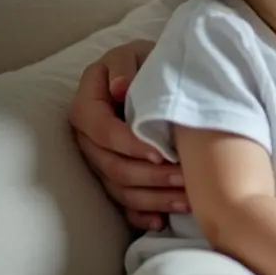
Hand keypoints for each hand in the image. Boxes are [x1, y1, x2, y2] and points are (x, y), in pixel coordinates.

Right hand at [68, 39, 186, 229]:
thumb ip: (124, 66)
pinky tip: (163, 221)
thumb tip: (119, 88)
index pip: (101, 130)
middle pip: (112, 166)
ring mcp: (101, 161)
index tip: (161, 152)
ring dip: (154, 198)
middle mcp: (89, 138)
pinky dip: (142, 215)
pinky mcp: (116, 177)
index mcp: (88, 105)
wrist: (160, 74)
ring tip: (188, 199)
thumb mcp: (136, 53)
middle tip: (185, 177)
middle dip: (150, 175)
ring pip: (120, 189)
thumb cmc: (148, 61)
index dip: (129, 144)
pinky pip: (123, 204)